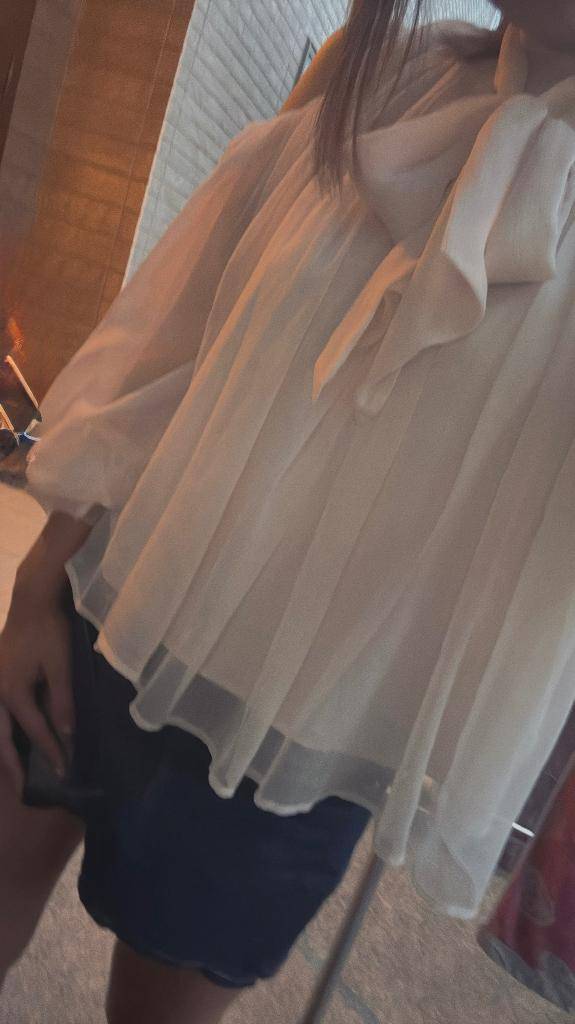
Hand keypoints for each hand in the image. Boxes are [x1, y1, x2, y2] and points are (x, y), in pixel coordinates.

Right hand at [0, 594, 73, 791]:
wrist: (32, 601)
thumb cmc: (50, 631)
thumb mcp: (61, 666)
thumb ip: (62, 702)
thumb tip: (68, 736)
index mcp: (12, 692)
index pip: (35, 731)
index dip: (51, 753)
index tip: (63, 773)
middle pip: (2, 739)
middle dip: (13, 766)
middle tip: (23, 791)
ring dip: (2, 751)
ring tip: (12, 772)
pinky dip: (0, 731)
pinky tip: (8, 739)